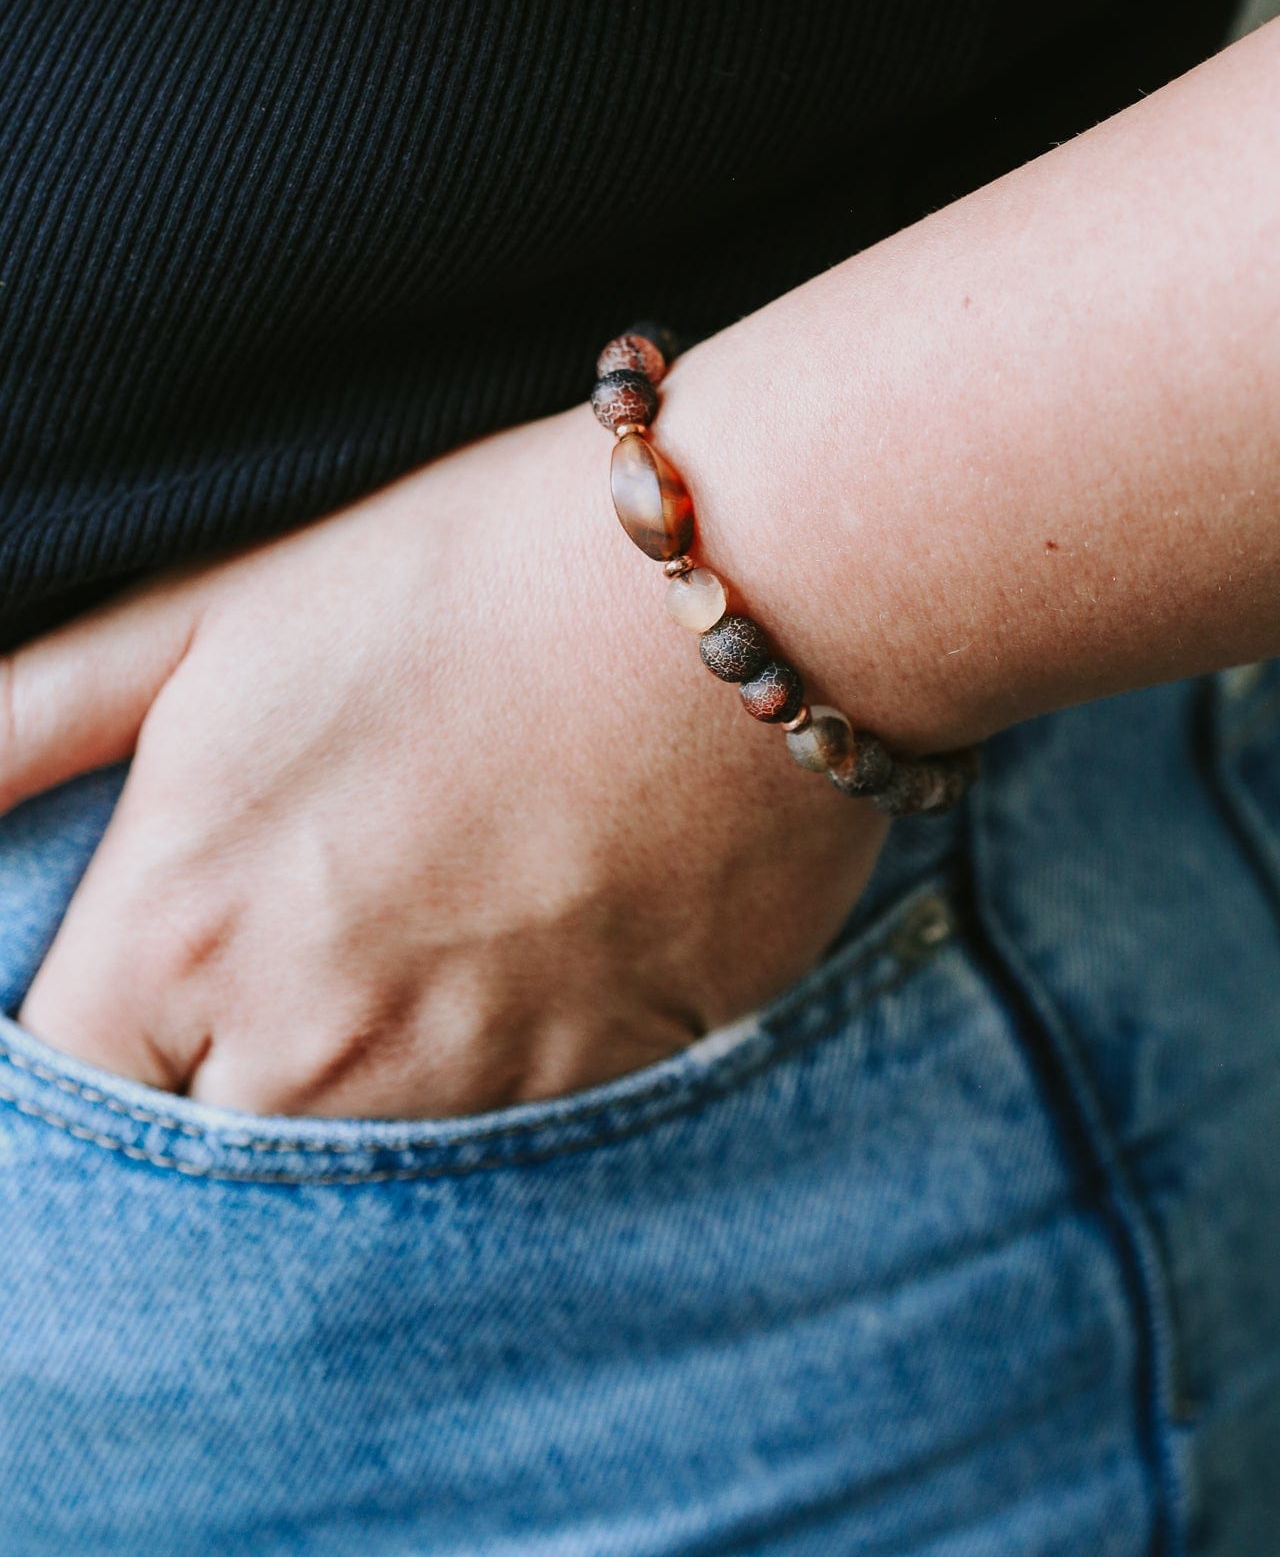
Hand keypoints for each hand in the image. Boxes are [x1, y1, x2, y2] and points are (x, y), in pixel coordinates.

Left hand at [5, 403, 886, 1117]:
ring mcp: (470, 1089)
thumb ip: (32, 717)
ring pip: (361, 1172)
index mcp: (186, 930)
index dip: (88, 1055)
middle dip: (219, 1090)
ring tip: (418, 941)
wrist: (744, 580)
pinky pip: (512, 1147)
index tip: (138, 1003)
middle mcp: (312, 1048)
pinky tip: (531, 949)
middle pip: (205, 1166)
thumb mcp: (219, 612)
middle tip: (295, 962)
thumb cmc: (467, 572)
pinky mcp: (609, 1091)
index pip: (61, 1092)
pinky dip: (499, 1077)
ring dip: (363, 1088)